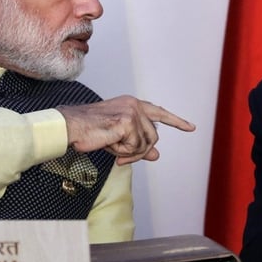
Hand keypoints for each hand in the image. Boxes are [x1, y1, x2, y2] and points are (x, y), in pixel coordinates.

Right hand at [57, 95, 194, 164]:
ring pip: (145, 144)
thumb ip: (139, 145)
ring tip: (112, 147)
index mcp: (132, 104)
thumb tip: (156, 155)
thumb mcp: (119, 139)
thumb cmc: (89, 131)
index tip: (190, 127)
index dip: (176, 121)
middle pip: (153, 136)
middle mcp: (134, 105)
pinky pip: (135, 147)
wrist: (71, 127)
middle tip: (122, 157)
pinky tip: (110, 145)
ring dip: (129, 152)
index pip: (159, 112)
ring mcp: (132, 112)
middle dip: (140, 151)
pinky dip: (122, 152)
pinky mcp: (127, 122)